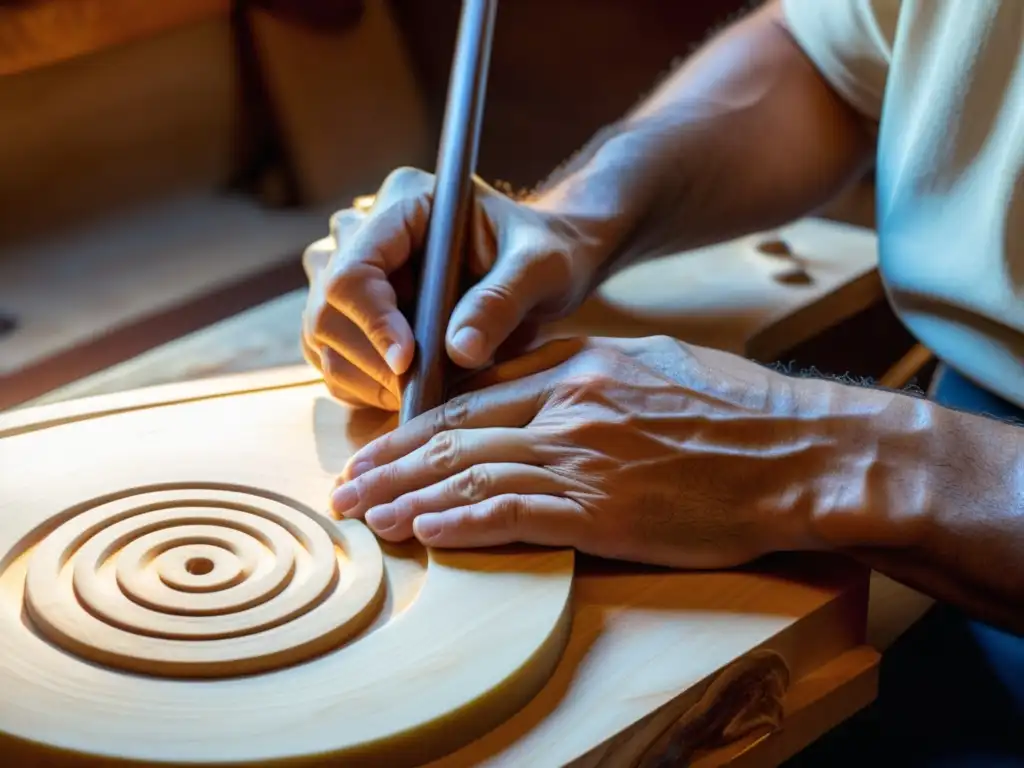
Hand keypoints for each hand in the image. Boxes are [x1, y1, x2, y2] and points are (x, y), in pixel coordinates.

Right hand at [300, 167, 609, 410]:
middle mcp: (363, 232)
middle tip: (425, 388)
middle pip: (326, 309)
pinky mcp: (348, 312)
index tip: (409, 363)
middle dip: (371, 362)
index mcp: (405, 202)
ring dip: (366, 379)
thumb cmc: (545, 255)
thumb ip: (501, 301)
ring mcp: (347, 271)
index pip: (355, 270)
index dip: (373, 323)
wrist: (539, 268)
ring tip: (426, 387)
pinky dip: (364, 387)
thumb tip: (459, 351)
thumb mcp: (541, 269)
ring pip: (320, 338)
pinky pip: (331, 359)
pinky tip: (410, 387)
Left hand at [330, 335, 834, 568]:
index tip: (383, 448)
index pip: (473, 399)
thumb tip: (547, 385)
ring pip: (470, 473)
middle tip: (346, 487)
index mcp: (580, 366)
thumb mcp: (656, 363)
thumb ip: (592, 372)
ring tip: (366, 516)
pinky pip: (512, 514)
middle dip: (391, 464)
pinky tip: (423, 533)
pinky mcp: (604, 510)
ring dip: (408, 497)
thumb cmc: (739, 410)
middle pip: (457, 434)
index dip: (418, 428)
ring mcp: (584, 457)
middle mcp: (570, 405)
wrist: (802, 450)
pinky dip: (459, 524)